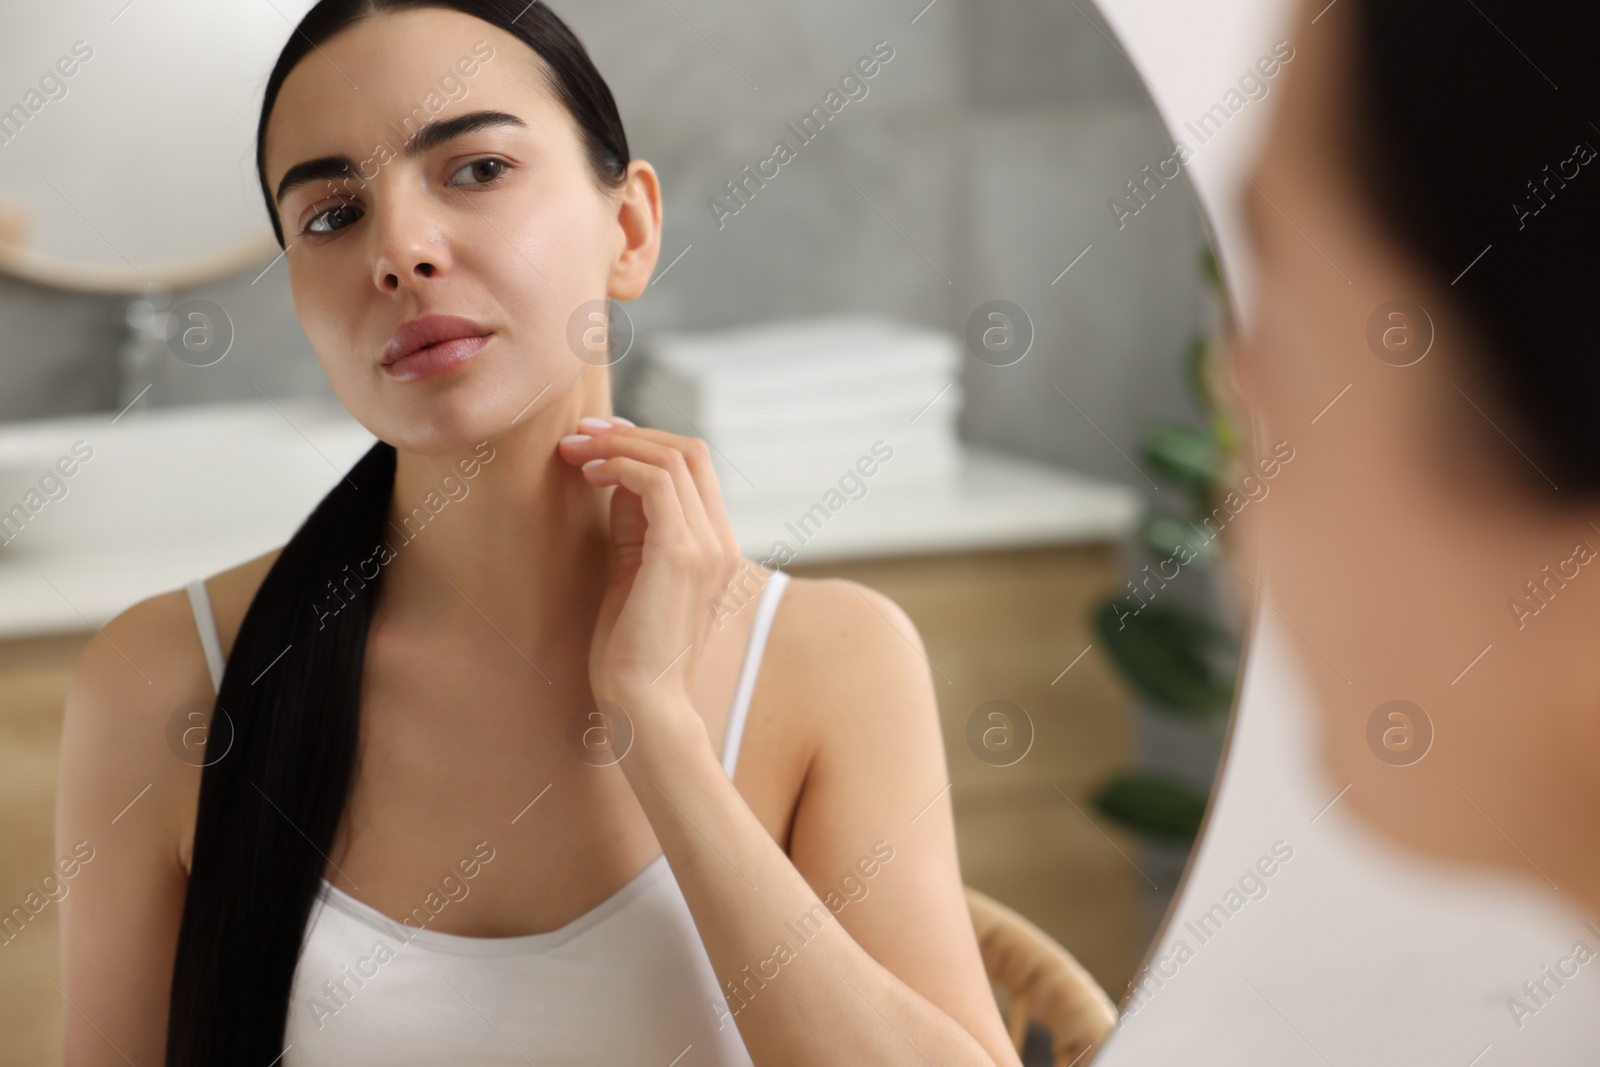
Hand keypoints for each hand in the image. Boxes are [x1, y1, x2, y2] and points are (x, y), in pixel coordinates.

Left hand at [556, 416, 743, 721]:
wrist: (644, 708)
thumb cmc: (630, 651)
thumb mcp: (632, 572)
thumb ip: (634, 525)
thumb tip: (617, 474)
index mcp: (714, 545)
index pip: (694, 465)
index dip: (643, 442)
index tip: (595, 443)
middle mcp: (720, 540)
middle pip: (690, 449)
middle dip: (629, 434)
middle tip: (578, 437)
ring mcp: (707, 546)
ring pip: (674, 456)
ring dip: (618, 444)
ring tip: (575, 452)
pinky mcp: (682, 554)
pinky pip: (657, 481)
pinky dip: (620, 466)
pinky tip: (590, 477)